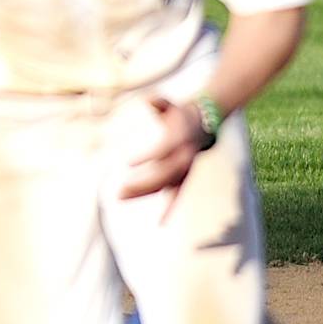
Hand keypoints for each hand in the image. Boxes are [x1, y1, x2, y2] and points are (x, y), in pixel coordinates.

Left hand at [119, 97, 204, 212]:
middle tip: (118, 191)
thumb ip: (159, 102)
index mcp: (181, 140)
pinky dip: (170, 209)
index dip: (147, 156)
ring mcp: (184, 169)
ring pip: (165, 186)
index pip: (163, 151)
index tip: (127, 162)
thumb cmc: (180, 113)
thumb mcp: (171, 105)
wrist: (204, 124)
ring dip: (143, 193)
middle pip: (163, 175)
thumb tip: (146, 100)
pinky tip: (161, 223)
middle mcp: (185, 157)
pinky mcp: (183, 177)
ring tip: (119, 197)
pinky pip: (177, 195)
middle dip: (141, 184)